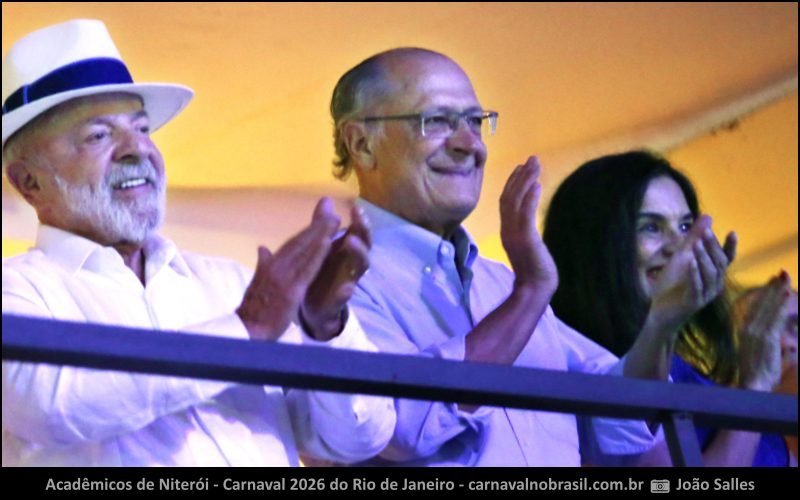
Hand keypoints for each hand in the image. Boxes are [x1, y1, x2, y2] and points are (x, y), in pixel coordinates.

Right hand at [236, 198, 339, 340]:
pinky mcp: (290, 290)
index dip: (307, 230)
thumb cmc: (253, 309)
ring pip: (305, 252)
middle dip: (317, 226)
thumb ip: (263, 264)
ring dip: (320, 234)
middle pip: (300, 242)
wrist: (247, 329)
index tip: (321, 218)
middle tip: (332, 210)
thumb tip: (262, 247)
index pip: (292, 244)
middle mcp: (276, 266)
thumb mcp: (258, 283)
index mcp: (270, 264)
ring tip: (334, 220)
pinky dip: (316, 255)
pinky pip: (306, 270)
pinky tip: (327, 243)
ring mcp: (283, 277)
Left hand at [301, 202, 371, 340]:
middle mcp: (351, 264)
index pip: (358, 232)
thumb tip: (326, 200)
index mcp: (346, 251)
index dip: (360, 220)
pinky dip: (345, 293)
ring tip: (351, 242)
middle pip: (365, 246)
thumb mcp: (320, 247)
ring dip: (358, 254)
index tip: (356, 207)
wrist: (310, 306)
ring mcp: (347, 282)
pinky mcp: (336, 301)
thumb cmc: (320, 272)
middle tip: (359, 220)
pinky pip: (343, 298)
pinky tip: (347, 288)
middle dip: (364, 233)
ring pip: (360, 268)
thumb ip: (323, 225)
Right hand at [499, 156, 557, 295]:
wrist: (534, 289)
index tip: (521, 168)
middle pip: (509, 196)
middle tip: (531, 159)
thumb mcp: (527, 246)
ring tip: (535, 164)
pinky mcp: (525, 239)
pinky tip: (536, 184)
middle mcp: (507, 229)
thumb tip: (529, 220)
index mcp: (506, 230)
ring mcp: (514, 233)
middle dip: (520, 176)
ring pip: (516, 201)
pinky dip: (529, 198)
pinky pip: (525, 214)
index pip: (506, 201)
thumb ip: (525, 232)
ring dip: (526, 180)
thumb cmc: (534, 271)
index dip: (512, 182)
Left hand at [648, 215, 735, 330]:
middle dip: (713, 247)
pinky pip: (697, 286)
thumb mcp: (681, 257)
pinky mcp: (694, 302)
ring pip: (711, 274)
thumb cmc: (673, 283)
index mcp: (713, 274)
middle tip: (705, 232)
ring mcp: (705, 294)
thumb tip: (708, 217)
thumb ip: (694, 238)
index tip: (732, 232)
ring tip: (696, 244)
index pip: (726, 259)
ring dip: (704, 258)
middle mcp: (714, 284)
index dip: (730, 247)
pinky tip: (690, 262)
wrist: (659, 310)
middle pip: (719, 264)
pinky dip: (694, 273)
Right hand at [738, 272, 792, 390]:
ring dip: (778, 291)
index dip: (765, 293)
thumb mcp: (762, 357)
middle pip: (762, 303)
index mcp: (746, 331)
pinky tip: (786, 294)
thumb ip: (771, 346)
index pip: (756, 307)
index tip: (773, 282)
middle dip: (773, 287)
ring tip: (785, 277)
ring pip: (769, 307)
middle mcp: (749, 327)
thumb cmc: (757, 376)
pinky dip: (780, 304)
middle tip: (782, 272)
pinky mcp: (766, 337)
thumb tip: (786, 344)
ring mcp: (756, 331)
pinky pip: (775, 316)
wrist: (752, 385)